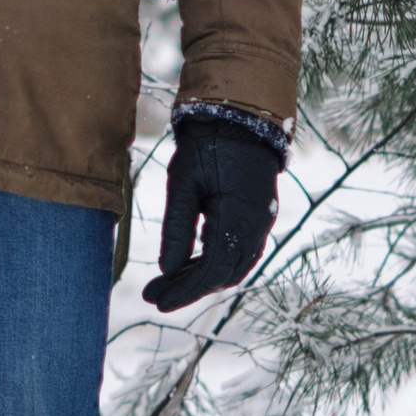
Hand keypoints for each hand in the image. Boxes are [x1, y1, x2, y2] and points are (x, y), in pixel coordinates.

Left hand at [141, 110, 278, 311]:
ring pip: (233, 267)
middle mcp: (256, 226)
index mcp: (238, 218)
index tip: (156, 300)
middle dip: (189, 289)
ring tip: (167, 283)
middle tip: (154, 295)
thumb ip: (177, 229)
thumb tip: (167, 270)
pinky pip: (239, 252)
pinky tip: (189, 264)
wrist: (238, 115)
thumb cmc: (208, 144)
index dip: (184, 291)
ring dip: (202, 279)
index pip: (212, 271)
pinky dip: (215, 264)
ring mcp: (261, 222)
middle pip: (224, 275)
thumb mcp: (183, 183)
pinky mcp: (257, 216)